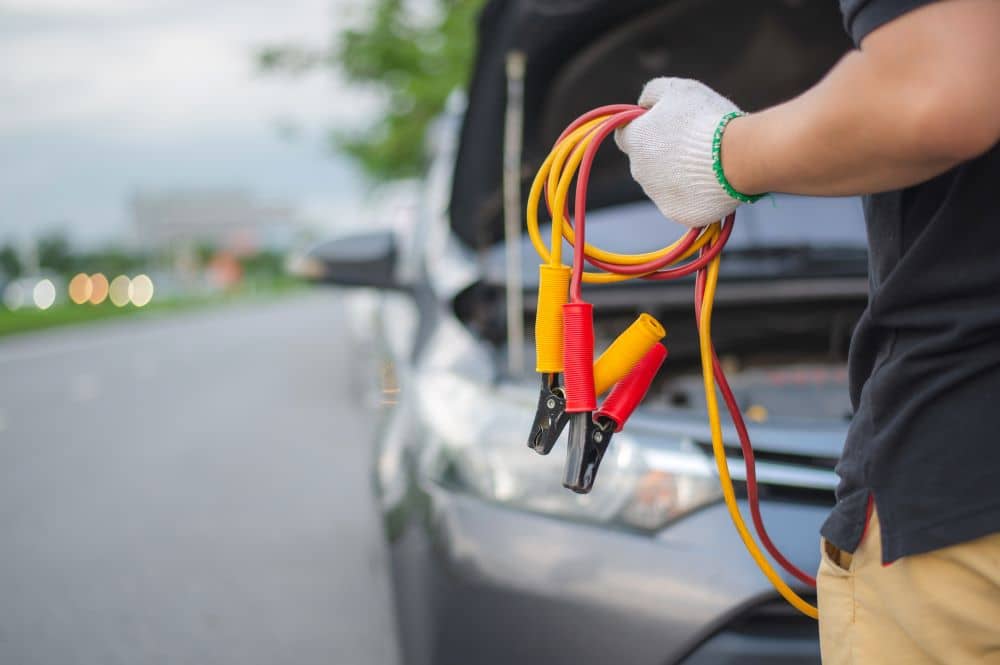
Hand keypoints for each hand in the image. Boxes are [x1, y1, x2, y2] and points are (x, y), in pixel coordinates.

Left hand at [615, 77, 751, 228]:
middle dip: (664, 154)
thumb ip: (652, 92)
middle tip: (694, 143)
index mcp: (635, 140)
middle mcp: (639, 171)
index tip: (663, 125)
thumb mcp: (677, 89)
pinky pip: (683, 202)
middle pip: (647, 161)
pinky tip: (713, 181)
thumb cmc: (706, 118)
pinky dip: (695, 194)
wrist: (737, 156)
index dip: (644, 128)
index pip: (625, 135)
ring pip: (665, 183)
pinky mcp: (678, 214)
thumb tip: (643, 104)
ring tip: (709, 161)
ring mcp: (657, 196)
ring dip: (680, 174)